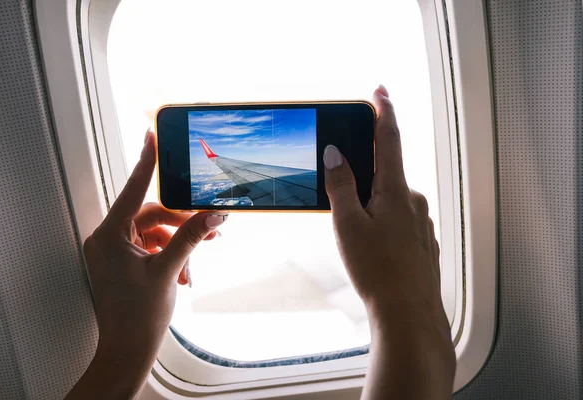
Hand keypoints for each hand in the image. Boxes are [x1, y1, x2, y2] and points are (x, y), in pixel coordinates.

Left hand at [67, 131, 227, 398]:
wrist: (128, 350)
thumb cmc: (138, 316)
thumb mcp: (169, 268)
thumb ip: (191, 235)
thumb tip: (213, 213)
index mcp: (110, 236)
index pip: (131, 189)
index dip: (145, 162)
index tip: (150, 137)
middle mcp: (108, 240)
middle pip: (152, 215)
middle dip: (182, 223)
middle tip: (211, 227)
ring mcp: (115, 253)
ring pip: (155, 233)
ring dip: (179, 244)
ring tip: (196, 262)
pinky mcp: (124, 264)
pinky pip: (152, 248)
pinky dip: (171, 256)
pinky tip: (185, 273)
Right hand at [324, 86, 454, 398]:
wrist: (409, 312)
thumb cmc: (378, 271)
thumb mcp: (348, 225)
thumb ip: (341, 185)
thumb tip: (334, 152)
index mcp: (395, 190)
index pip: (390, 138)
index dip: (384, 111)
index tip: (379, 90)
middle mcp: (413, 200)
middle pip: (386, 170)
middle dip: (365, 173)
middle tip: (345, 194)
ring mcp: (421, 221)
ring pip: (391, 199)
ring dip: (371, 203)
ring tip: (354, 234)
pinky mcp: (422, 239)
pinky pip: (399, 219)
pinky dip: (382, 221)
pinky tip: (372, 247)